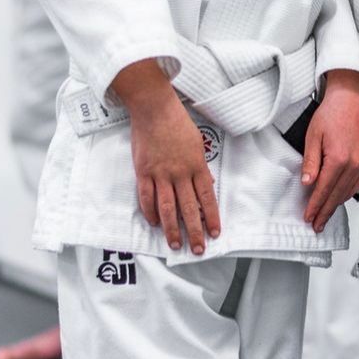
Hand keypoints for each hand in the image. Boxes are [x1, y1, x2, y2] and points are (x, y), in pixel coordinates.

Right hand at [114, 61, 220, 253]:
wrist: (154, 108)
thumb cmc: (177, 123)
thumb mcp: (197, 144)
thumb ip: (200, 168)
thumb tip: (207, 187)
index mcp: (197, 166)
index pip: (207, 198)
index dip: (212, 218)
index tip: (215, 233)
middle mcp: (180, 173)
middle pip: (189, 209)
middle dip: (195, 232)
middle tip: (198, 249)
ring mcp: (160, 174)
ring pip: (167, 208)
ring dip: (172, 229)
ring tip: (175, 244)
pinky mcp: (143, 172)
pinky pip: (146, 197)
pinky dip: (150, 212)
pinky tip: (155, 223)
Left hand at [301, 70, 358, 233]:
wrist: (351, 99)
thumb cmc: (330, 114)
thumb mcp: (312, 136)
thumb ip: (311, 162)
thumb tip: (308, 184)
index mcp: (338, 158)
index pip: (324, 189)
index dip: (315, 206)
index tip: (309, 217)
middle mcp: (354, 163)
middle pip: (337, 195)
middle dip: (326, 212)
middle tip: (317, 225)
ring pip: (349, 191)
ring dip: (337, 204)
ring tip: (326, 214)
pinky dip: (348, 193)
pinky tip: (340, 198)